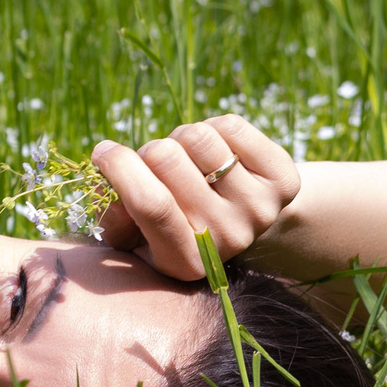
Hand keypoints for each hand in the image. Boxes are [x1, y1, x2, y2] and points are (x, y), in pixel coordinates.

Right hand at [91, 115, 301, 282]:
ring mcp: (259, 211)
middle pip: (165, 159)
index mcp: (184, 261)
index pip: (150, 204)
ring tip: (190, 159)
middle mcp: (226, 240)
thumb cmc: (176, 221)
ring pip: (197, 137)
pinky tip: (218, 151)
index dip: (119, 168)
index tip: (102, 152)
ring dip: (182, 138)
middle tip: (157, 164)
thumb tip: (108, 184)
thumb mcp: (137, 232)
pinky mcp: (284, 182)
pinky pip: (230, 126)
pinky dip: (215, 127)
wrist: (242, 219)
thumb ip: (114, 216)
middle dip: (149, 151)